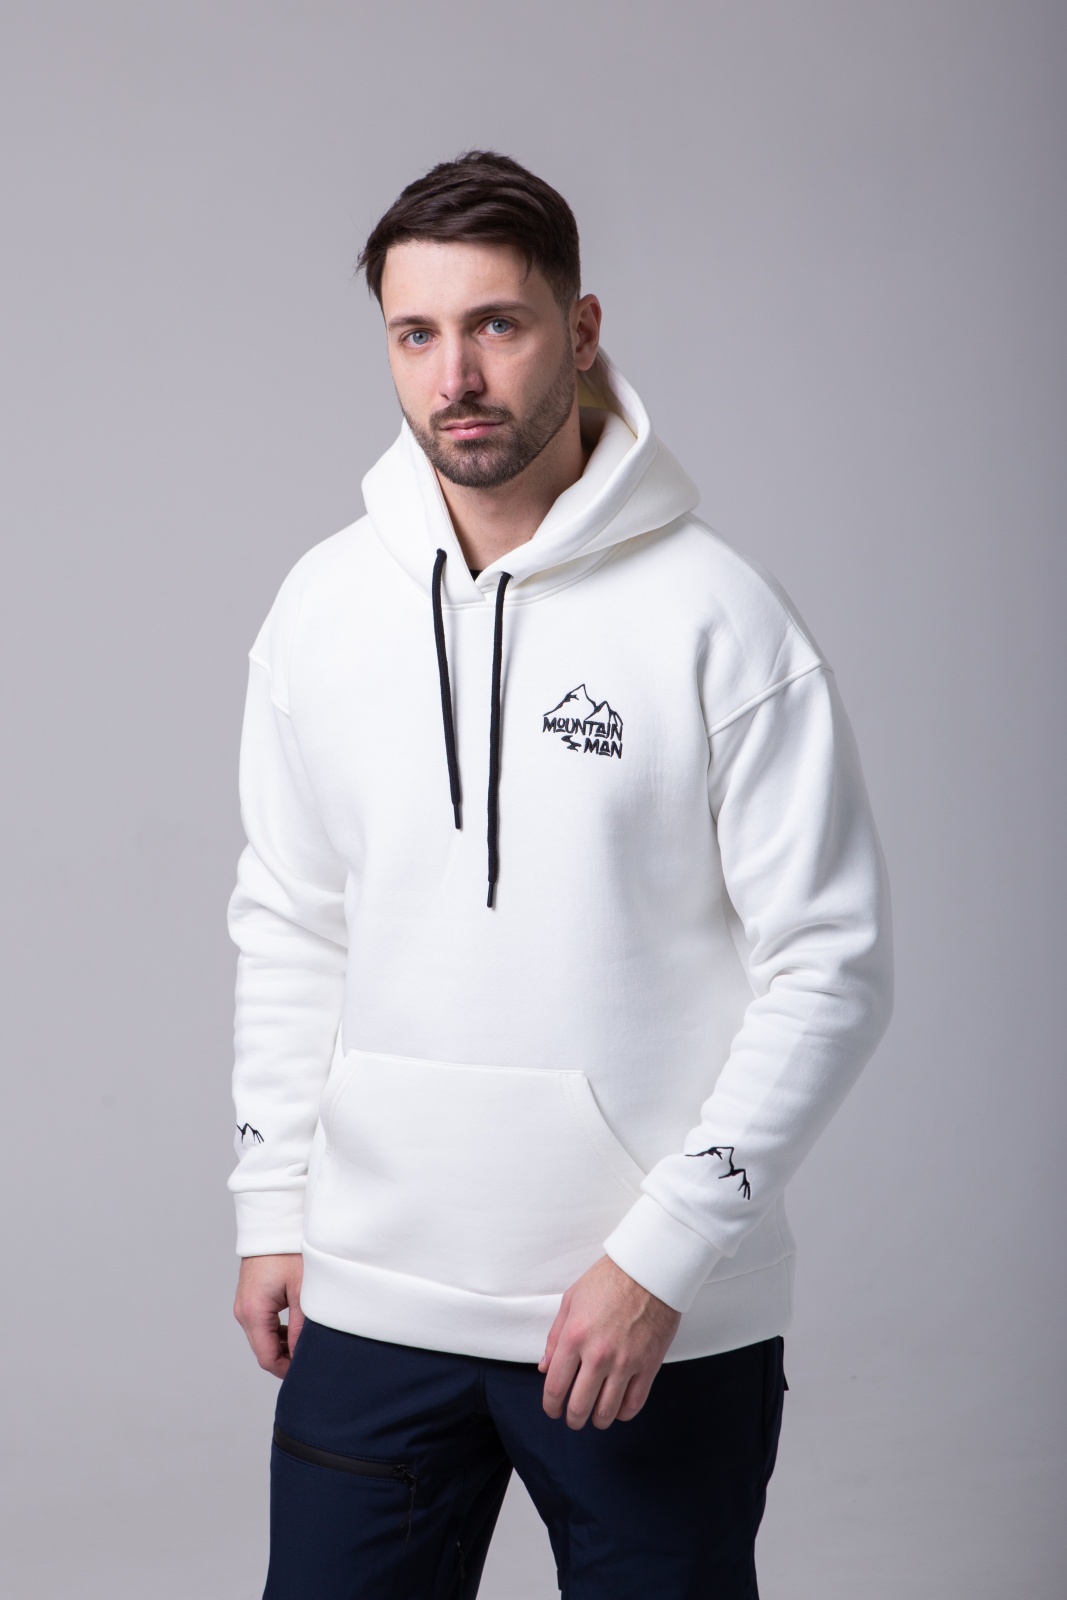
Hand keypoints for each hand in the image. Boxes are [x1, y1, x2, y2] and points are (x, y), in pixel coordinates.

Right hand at [233, 1253, 304, 1378]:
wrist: (273, 1225)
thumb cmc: (289, 1251)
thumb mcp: (302, 1291)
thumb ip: (302, 1328)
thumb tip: (303, 1356)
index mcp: (254, 1312)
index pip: (267, 1358)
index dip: (288, 1370)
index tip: (308, 1372)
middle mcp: (243, 1312)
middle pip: (263, 1350)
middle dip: (287, 1358)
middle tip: (313, 1357)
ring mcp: (243, 1306)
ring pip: (262, 1339)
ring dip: (283, 1345)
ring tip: (308, 1341)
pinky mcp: (249, 1300)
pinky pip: (261, 1326)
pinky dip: (277, 1332)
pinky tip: (296, 1328)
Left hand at [538, 1255, 680, 1429]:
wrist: (648, 1270)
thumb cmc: (608, 1280)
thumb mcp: (571, 1301)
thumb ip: (554, 1337)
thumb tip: (545, 1367)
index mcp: (574, 1336)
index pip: (555, 1386)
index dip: (550, 1405)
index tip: (552, 1410)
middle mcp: (598, 1354)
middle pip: (579, 1405)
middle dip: (572, 1418)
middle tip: (572, 1418)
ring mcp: (625, 1362)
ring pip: (606, 1411)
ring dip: (597, 1421)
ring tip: (594, 1418)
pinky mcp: (648, 1365)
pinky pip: (634, 1403)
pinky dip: (622, 1414)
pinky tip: (617, 1410)